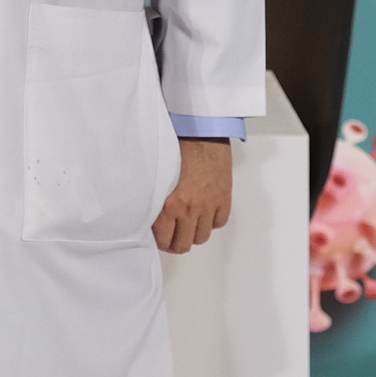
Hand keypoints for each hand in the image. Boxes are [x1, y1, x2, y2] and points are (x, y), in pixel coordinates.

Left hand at [152, 137, 233, 253]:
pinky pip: (219, 222)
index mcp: (169, 205)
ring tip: (189, 224)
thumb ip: (156, 200)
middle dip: (177, 242)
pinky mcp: (223, 198)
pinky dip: (212, 221)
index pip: (164, 240)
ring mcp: (208, 205)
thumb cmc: (176, 148)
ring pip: (202, 237)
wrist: (200, 132)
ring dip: (194, 233)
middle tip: (174, 236)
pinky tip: (205, 212)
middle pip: (184, 244)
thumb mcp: (157, 177)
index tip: (161, 238)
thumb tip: (152, 217)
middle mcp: (189, 209)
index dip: (162, 242)